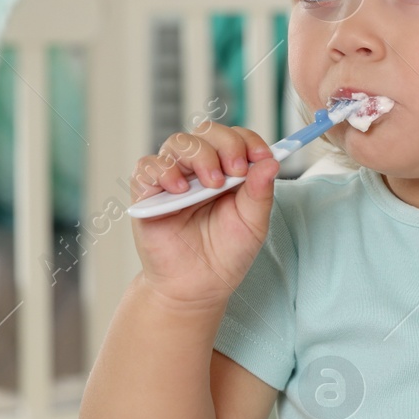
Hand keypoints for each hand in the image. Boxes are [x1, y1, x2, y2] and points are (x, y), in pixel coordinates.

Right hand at [129, 121, 278, 308]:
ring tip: (211, 185)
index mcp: (227, 171)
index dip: (249, 141)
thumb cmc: (226, 254)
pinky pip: (148, 166)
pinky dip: (165, 171)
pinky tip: (180, 191)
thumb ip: (261, 193)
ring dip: (199, 156)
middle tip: (236, 171)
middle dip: (227, 145)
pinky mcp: (147, 192)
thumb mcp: (253, 224)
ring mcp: (172, 178)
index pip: (236, 137)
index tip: (262, 157)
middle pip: (207, 132)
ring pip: (178, 142)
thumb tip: (271, 162)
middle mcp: (199, 169)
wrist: (197, 286)